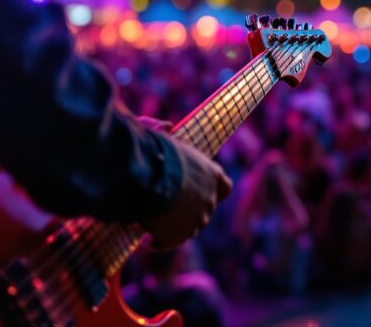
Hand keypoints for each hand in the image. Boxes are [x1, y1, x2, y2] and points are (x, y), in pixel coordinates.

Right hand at [142, 134, 232, 248]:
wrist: (149, 175)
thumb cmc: (153, 150)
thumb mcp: (161, 134)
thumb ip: (163, 129)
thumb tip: (167, 127)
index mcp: (212, 173)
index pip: (224, 187)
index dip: (213, 190)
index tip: (199, 190)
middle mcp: (210, 198)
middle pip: (204, 210)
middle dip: (188, 210)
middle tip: (166, 208)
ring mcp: (197, 219)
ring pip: (188, 228)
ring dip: (173, 227)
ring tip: (154, 221)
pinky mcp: (179, 235)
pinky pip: (168, 242)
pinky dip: (158, 242)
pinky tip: (147, 239)